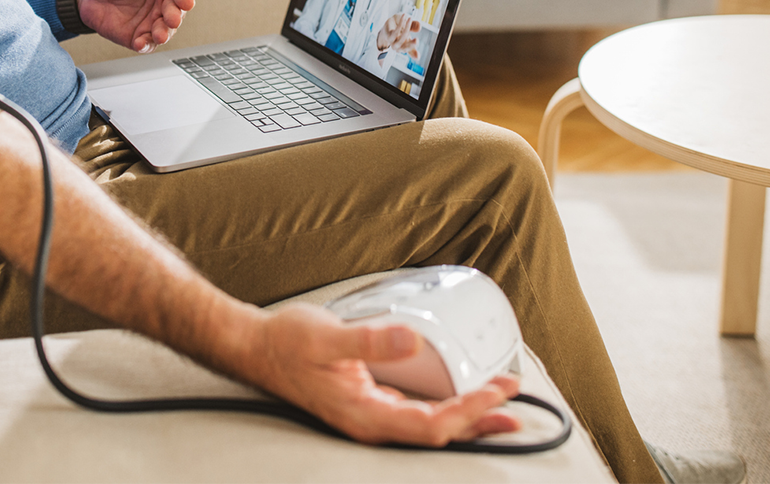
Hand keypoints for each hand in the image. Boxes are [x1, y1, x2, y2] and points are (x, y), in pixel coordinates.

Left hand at [78, 0, 196, 51]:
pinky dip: (147, 45)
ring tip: (157, 35)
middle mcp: (161, 1)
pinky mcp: (137, 36)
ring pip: (165, 31)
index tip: (186, 2)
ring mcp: (151, 20)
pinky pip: (147, 44)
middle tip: (170, 19)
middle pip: (176, 12)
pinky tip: (141, 44)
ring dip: (164, 34)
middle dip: (175, 18)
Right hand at [236, 305, 520, 446]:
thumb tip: (412, 339)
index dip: (466, 412)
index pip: (429, 426)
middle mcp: (371, 422)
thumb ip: (369, 342)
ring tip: (501, 406)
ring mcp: (371, 414)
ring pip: (428, 424)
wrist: (255, 347)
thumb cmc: (285, 343)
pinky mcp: (370, 401)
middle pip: (436, 433)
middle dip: (478, 420)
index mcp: (364, 414)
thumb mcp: (326, 337)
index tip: (494, 392)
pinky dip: (444, 404)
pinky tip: (457, 394)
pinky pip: (415, 411)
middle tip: (514, 404)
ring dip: (466, 415)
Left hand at [375, 13, 419, 55]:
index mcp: (406, 46)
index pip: (411, 51)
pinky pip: (395, 32)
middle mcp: (399, 46)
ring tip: (410, 18)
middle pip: (404, 48)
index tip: (418, 56)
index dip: (414, 54)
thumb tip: (419, 28)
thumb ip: (415, 26)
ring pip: (399, 40)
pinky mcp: (388, 36)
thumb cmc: (400, 27)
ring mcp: (392, 42)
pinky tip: (404, 16)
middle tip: (417, 40)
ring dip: (406, 29)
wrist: (388, 24)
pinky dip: (401, 23)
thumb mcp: (409, 26)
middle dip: (410, 45)